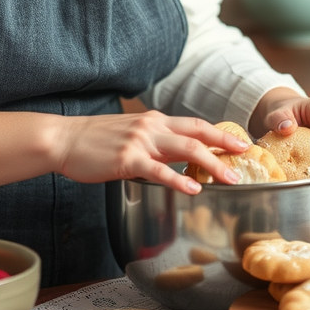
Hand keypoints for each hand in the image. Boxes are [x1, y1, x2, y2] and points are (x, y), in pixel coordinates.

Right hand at [55, 110, 248, 194]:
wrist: (63, 139)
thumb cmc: (93, 141)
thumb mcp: (129, 133)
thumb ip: (152, 142)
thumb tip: (172, 157)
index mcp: (153, 120)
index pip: (194, 124)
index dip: (219, 132)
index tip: (240, 142)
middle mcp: (151, 127)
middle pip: (198, 133)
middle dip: (225, 144)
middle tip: (246, 156)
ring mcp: (140, 142)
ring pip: (186, 149)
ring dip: (212, 163)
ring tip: (231, 177)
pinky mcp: (127, 159)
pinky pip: (160, 170)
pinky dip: (180, 179)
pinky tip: (195, 188)